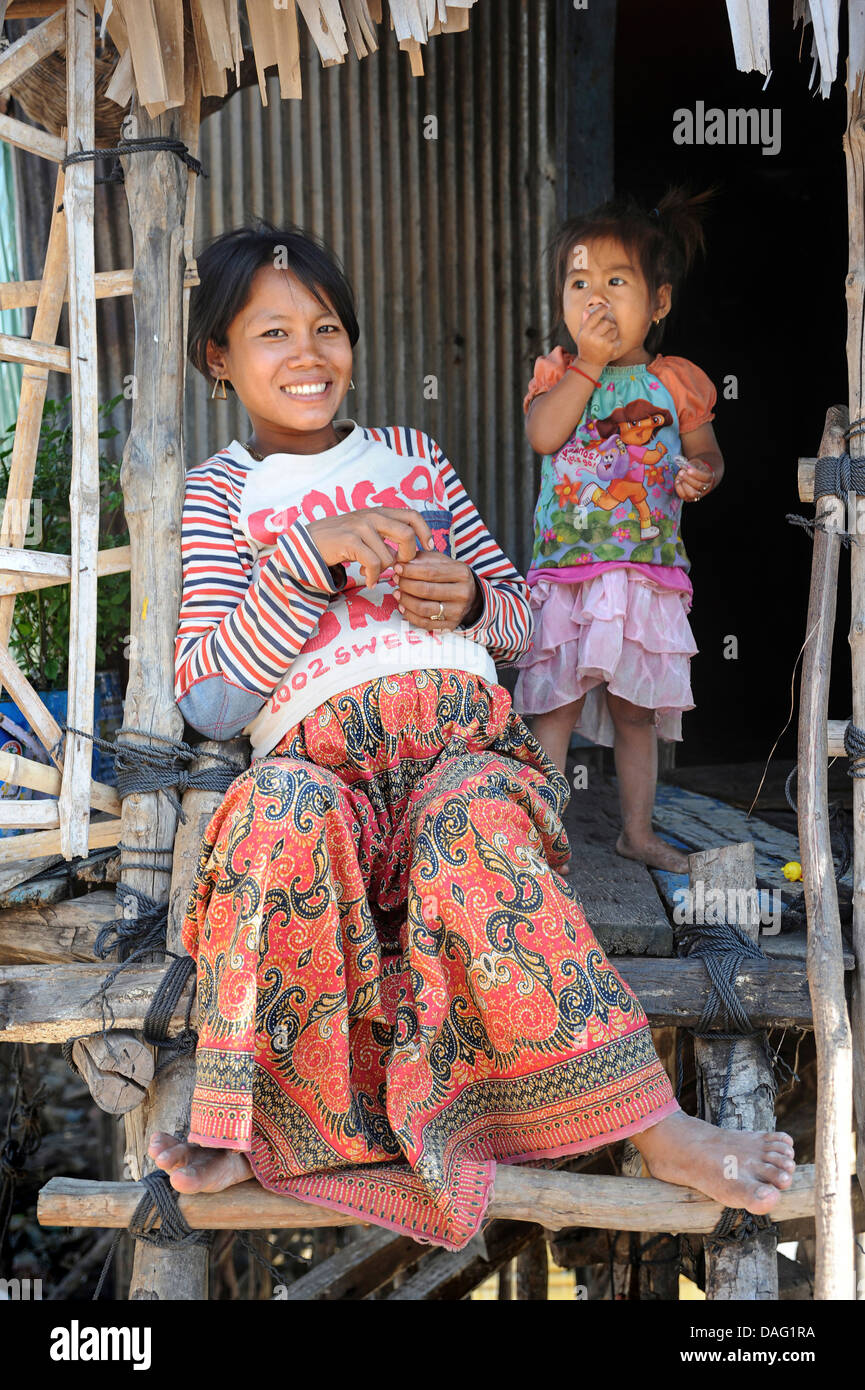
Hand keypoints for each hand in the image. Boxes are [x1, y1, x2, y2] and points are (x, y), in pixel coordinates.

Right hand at [305, 506, 435, 589]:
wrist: (309, 543)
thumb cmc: (340, 540)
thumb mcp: (366, 531)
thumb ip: (386, 536)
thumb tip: (408, 554)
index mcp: (380, 512)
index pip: (412, 516)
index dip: (425, 532)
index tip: (428, 548)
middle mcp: (372, 516)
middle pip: (407, 535)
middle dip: (408, 556)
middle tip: (400, 566)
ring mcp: (360, 527)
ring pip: (389, 555)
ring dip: (384, 571)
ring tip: (373, 574)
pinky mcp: (349, 541)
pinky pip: (373, 564)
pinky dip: (374, 577)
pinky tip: (369, 580)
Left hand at [393, 552, 478, 629]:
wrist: (471, 597)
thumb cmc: (451, 576)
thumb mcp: (442, 562)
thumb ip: (423, 559)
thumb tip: (402, 562)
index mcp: (461, 573)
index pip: (431, 572)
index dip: (410, 571)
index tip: (397, 568)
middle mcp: (462, 593)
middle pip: (426, 590)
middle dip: (406, 585)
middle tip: (396, 579)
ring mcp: (457, 612)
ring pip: (424, 608)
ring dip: (405, 600)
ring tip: (397, 592)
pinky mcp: (450, 625)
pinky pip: (425, 623)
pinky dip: (410, 615)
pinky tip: (402, 606)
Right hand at [576, 304, 621, 369]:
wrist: (589, 363)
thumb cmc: (586, 346)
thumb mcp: (582, 334)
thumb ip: (585, 323)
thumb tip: (586, 311)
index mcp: (585, 332)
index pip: (595, 316)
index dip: (602, 309)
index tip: (607, 305)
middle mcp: (593, 337)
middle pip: (607, 322)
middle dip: (610, 323)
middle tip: (609, 326)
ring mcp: (602, 343)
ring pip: (614, 330)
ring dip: (613, 332)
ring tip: (608, 337)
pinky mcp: (610, 349)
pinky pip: (617, 339)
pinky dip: (616, 341)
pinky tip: (610, 345)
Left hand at [675, 459, 714, 501]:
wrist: (696, 477)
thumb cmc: (696, 469)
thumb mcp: (696, 464)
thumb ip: (692, 465)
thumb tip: (685, 467)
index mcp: (709, 478)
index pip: (705, 477)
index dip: (697, 474)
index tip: (689, 470)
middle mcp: (705, 488)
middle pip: (699, 486)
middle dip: (688, 479)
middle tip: (681, 472)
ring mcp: (698, 495)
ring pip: (692, 493)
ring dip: (684, 485)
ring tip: (679, 478)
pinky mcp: (689, 498)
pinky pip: (684, 496)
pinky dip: (679, 489)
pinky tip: (678, 482)